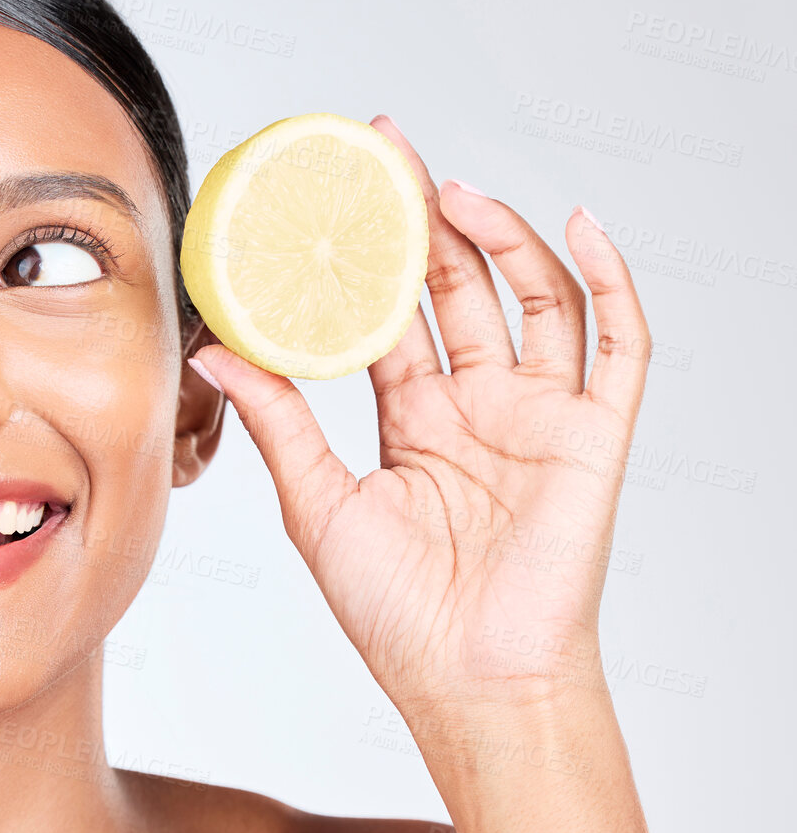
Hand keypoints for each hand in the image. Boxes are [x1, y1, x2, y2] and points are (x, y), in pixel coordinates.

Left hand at [190, 115, 649, 722]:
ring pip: (531, 297)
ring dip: (498, 237)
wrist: (470, 682)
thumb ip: (279, 422)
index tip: (335, 189)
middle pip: (453, 285)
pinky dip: (609, 279)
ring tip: (449, 194)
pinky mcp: (594, 432)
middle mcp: (474, 403)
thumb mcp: (320, 506)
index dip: (366, 251)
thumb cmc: (399, 613)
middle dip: (422, 216)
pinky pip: (618, 343)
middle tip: (385, 150)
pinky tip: (578, 226)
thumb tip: (213, 352)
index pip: (389, 310)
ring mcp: (537, 413)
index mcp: (410, 416)